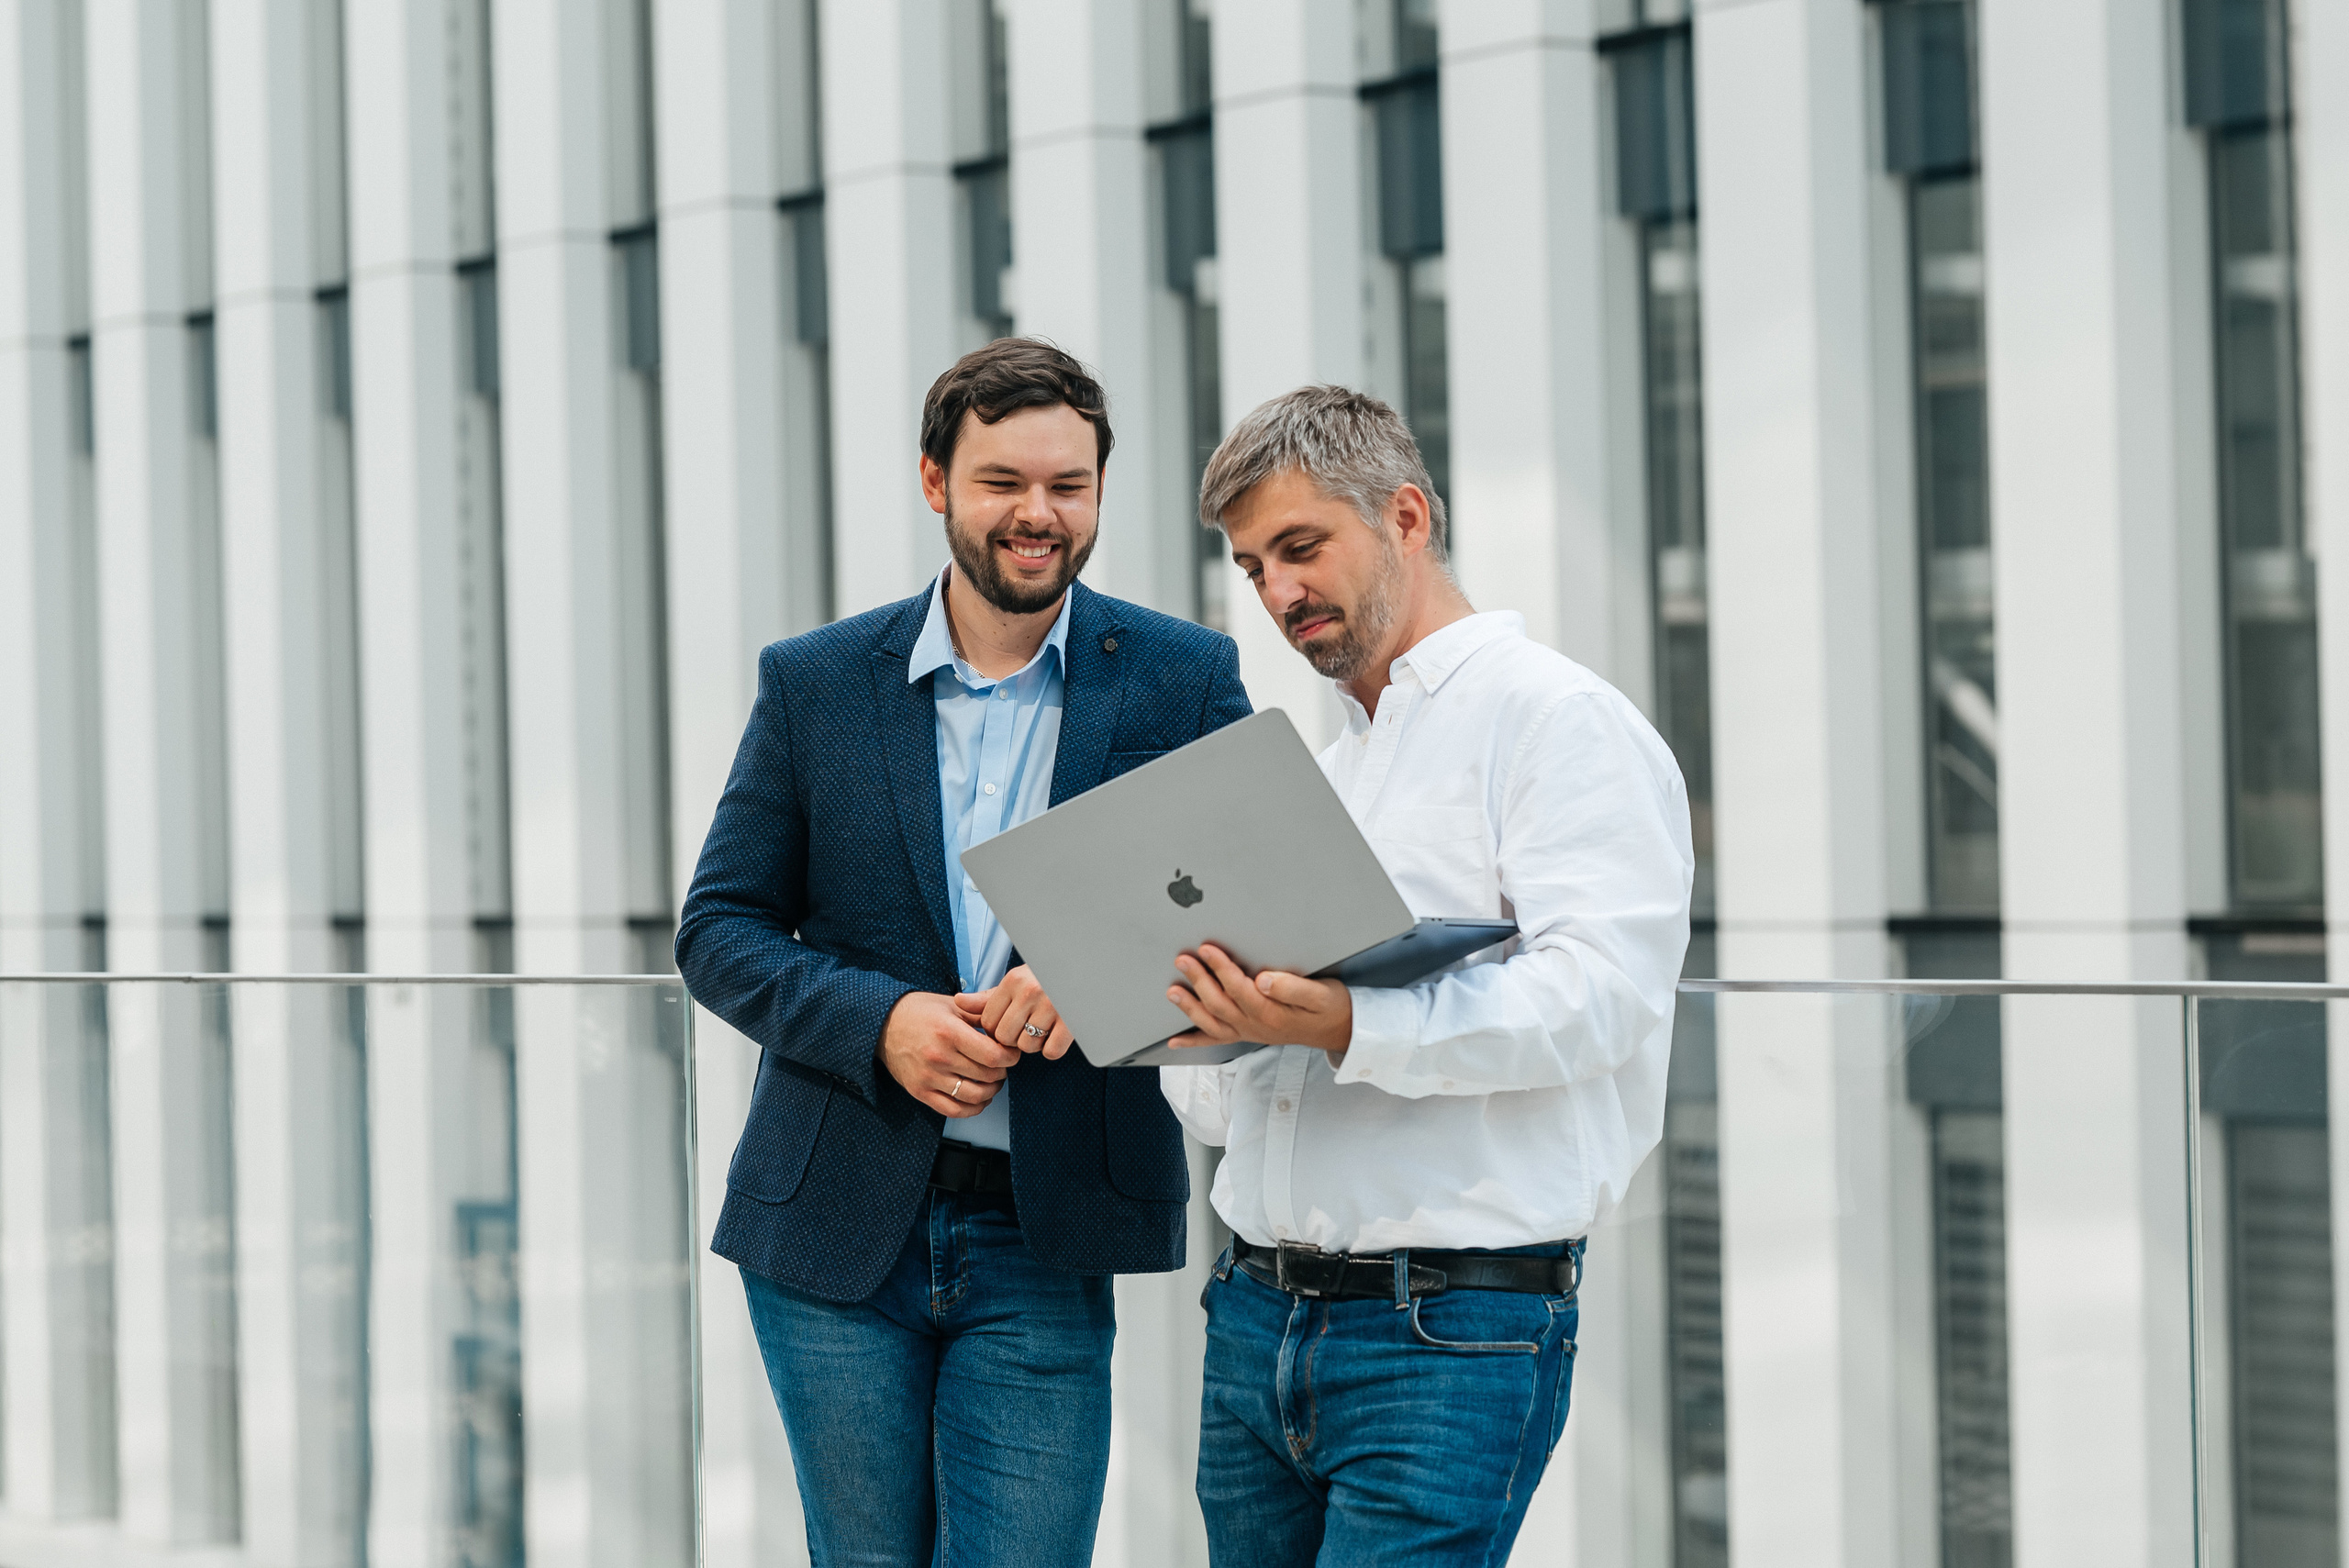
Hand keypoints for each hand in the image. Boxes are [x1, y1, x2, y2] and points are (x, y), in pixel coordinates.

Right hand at [879, 992, 1023, 1118]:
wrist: (883, 1024)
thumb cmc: (920, 1011)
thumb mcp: (952, 1005)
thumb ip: (981, 1014)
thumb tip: (1006, 1028)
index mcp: (949, 1032)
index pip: (993, 1056)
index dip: (1010, 1057)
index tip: (1011, 1053)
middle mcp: (939, 1057)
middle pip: (987, 1076)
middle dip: (1002, 1071)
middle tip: (1003, 1065)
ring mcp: (928, 1077)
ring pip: (974, 1096)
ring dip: (991, 1091)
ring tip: (993, 1081)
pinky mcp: (920, 1092)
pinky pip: (953, 1110)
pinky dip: (972, 1108)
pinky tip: (979, 1099)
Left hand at [955, 965, 1074, 1059]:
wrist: (1084, 968)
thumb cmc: (1045, 978)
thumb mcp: (1015, 982)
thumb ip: (987, 997)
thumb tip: (959, 1001)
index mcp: (1013, 981)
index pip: (988, 1022)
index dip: (996, 1028)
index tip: (1008, 1023)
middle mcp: (1030, 992)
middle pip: (1004, 1037)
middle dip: (1012, 1038)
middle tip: (1025, 1028)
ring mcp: (1052, 1007)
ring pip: (1027, 1046)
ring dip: (1033, 1043)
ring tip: (1042, 1028)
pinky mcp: (1071, 1022)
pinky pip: (1051, 1051)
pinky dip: (1052, 1049)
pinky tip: (1055, 1034)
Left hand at [1166, 943, 1353, 1061]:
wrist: (1339, 1029)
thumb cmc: (1330, 1006)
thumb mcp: (1320, 993)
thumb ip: (1291, 986)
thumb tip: (1262, 979)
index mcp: (1272, 1013)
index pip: (1239, 988)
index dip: (1221, 968)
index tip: (1207, 949)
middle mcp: (1257, 1025)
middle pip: (1220, 1003)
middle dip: (1199, 981)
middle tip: (1183, 960)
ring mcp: (1250, 1032)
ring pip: (1213, 1022)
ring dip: (1190, 1006)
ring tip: (1172, 991)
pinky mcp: (1248, 1034)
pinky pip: (1217, 1040)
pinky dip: (1194, 1041)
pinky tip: (1176, 1041)